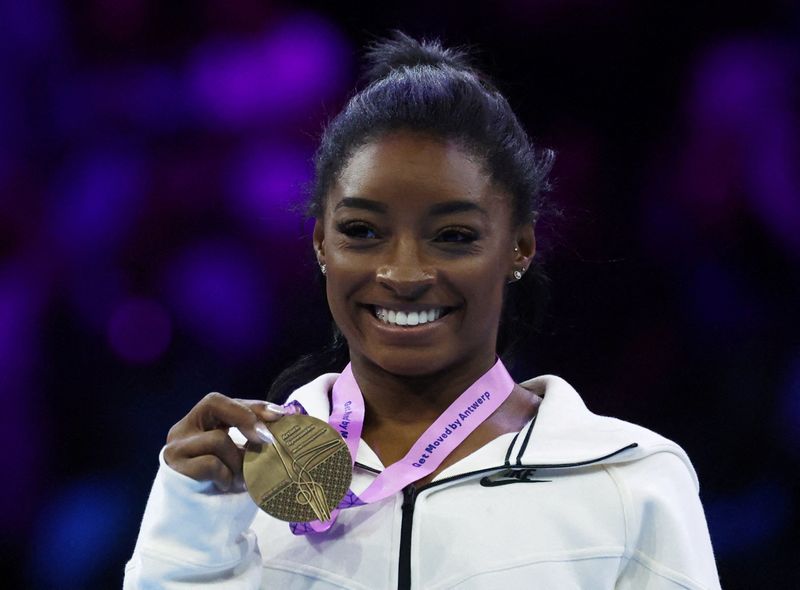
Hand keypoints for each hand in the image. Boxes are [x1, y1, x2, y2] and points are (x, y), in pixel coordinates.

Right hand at [164, 392, 286, 491]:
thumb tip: (283, 421)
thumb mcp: (240, 458)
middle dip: (245, 417)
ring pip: (218, 439)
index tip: (279, 415)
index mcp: (200, 423)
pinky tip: (225, 486)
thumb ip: (251, 439)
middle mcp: (183, 430)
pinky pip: (211, 463)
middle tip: (266, 438)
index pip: (226, 402)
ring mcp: (175, 448)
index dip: (253, 406)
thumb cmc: (223, 488)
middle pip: (213, 403)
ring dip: (238, 462)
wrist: (196, 529)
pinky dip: (226, 476)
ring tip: (242, 480)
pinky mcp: (175, 468)